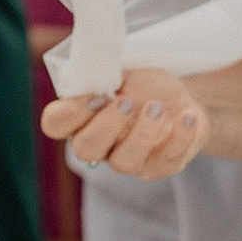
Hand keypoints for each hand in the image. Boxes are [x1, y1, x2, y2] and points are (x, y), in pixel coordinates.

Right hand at [42, 68, 208, 179]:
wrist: (181, 100)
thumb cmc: (144, 85)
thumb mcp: (123, 72)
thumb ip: (105, 77)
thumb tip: (98, 76)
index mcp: (79, 118)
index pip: (55, 124)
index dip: (70, 114)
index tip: (96, 96)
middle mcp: (97, 144)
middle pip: (85, 149)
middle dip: (106, 126)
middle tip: (128, 102)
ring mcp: (126, 160)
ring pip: (124, 162)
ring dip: (143, 134)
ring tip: (158, 108)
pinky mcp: (157, 168)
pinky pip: (165, 161)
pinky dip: (178, 137)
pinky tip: (186, 116)